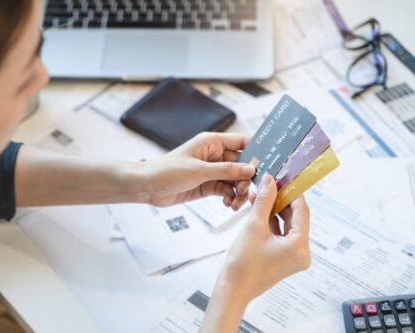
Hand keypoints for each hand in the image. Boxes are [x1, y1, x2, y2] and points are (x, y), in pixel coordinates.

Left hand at [141, 132, 255, 208]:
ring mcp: (211, 171)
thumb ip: (226, 170)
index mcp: (212, 142)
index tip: (267, 164)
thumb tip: (251, 169)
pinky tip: (228, 204)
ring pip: (234, 179)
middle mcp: (214, 155)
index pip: (242, 142)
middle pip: (241, 164)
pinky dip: (229, 197)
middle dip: (247, 178)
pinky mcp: (207, 185)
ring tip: (236, 202)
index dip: (256, 151)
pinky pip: (225, 190)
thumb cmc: (167, 171)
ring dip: (239, 191)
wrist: (147, 187)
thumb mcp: (199, 171)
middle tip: (246, 191)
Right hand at [200, 174, 310, 331]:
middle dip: (280, 201)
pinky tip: (259, 212)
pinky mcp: (285, 260)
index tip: (283, 178)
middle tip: (268, 186)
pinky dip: (272, 224)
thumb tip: (270, 181)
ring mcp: (294, 258)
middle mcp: (302, 253)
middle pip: (295, 218)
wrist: (233, 290)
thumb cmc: (243, 264)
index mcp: (299, 246)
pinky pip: (282, 236)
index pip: (301, 210)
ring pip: (287, 226)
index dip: (291, 192)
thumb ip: (264, 201)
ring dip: (274, 211)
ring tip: (259, 197)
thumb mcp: (253, 226)